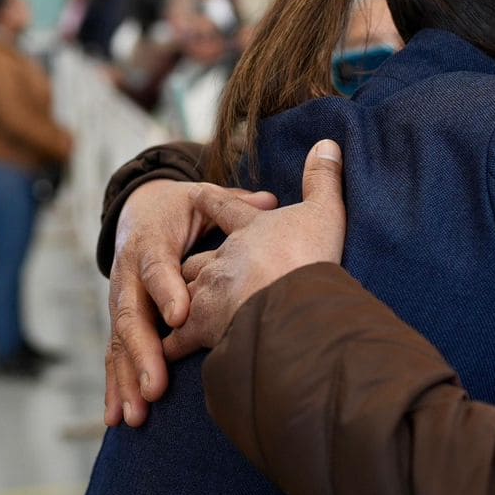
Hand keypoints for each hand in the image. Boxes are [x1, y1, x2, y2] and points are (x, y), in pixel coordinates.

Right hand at [105, 178, 276, 427]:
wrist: (137, 210)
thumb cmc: (178, 208)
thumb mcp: (199, 197)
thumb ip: (232, 203)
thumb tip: (270, 202)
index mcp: (150, 243)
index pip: (157, 267)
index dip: (167, 290)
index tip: (182, 316)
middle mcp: (129, 275)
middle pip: (131, 316)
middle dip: (143, 354)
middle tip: (157, 387)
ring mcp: (123, 301)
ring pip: (120, 343)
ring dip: (128, 380)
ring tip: (138, 413)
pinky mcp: (122, 321)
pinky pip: (115, 355)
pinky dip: (116, 386)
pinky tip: (118, 418)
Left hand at [162, 140, 346, 361]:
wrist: (290, 303)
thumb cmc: (308, 256)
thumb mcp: (325, 211)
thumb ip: (323, 178)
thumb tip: (328, 141)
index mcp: (247, 230)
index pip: (221, 207)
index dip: (208, 200)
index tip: (195, 193)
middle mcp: (221, 258)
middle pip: (196, 258)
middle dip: (193, 265)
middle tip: (190, 271)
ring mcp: (207, 292)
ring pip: (183, 294)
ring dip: (179, 303)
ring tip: (176, 313)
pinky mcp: (200, 327)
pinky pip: (178, 337)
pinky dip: (172, 345)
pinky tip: (167, 352)